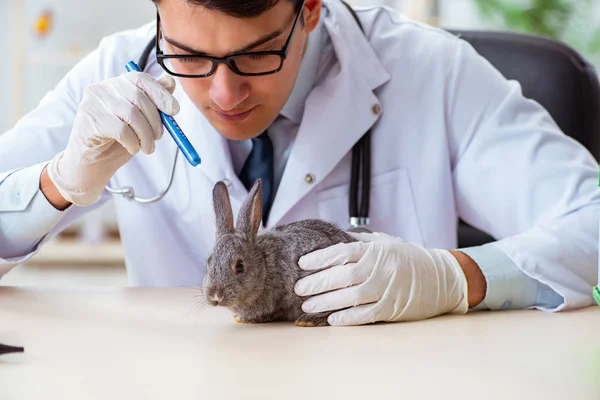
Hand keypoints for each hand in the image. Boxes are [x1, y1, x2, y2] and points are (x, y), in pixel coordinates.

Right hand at [46, 71, 179, 205]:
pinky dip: (133, 142)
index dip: (161, 94)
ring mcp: (92, 103)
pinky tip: (132, 148)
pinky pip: (121, 130)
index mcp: (117, 83)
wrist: (93, 163)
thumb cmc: (119, 140)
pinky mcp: (89, 120)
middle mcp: (103, 88)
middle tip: (158, 137)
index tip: (174, 111)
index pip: (141, 79)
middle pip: (139, 97)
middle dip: (155, 121)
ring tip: (147, 148)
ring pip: (131, 115)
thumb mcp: (142, 120)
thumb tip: (171, 82)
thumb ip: (154, 102)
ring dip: (146, 136)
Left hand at [294, 232, 468, 325]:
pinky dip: (348, 318)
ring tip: (307, 306)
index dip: (319, 258)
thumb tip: (335, 236)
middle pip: (342, 275)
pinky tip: (332, 320)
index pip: (342, 251)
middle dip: (317, 282)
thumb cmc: (410, 257)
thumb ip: (362, 240)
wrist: (443, 277)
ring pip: (351, 296)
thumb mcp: (388, 241)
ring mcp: (387, 289)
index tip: (302, 263)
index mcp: (376, 249)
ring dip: (326, 302)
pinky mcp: (393, 308)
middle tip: (298, 288)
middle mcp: (380, 268)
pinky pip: (367, 314)